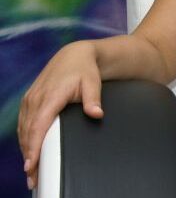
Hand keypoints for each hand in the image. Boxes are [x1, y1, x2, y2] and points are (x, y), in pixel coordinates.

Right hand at [17, 41, 103, 189]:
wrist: (75, 56)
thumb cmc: (85, 70)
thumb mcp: (93, 83)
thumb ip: (93, 100)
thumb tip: (97, 113)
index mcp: (50, 95)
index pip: (38, 125)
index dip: (33, 146)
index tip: (32, 164)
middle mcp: (36, 98)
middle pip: (28, 132)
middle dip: (29, 155)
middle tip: (32, 177)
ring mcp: (30, 99)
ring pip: (23, 129)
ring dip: (25, 149)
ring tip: (30, 170)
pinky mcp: (29, 100)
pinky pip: (23, 123)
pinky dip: (24, 139)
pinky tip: (28, 151)